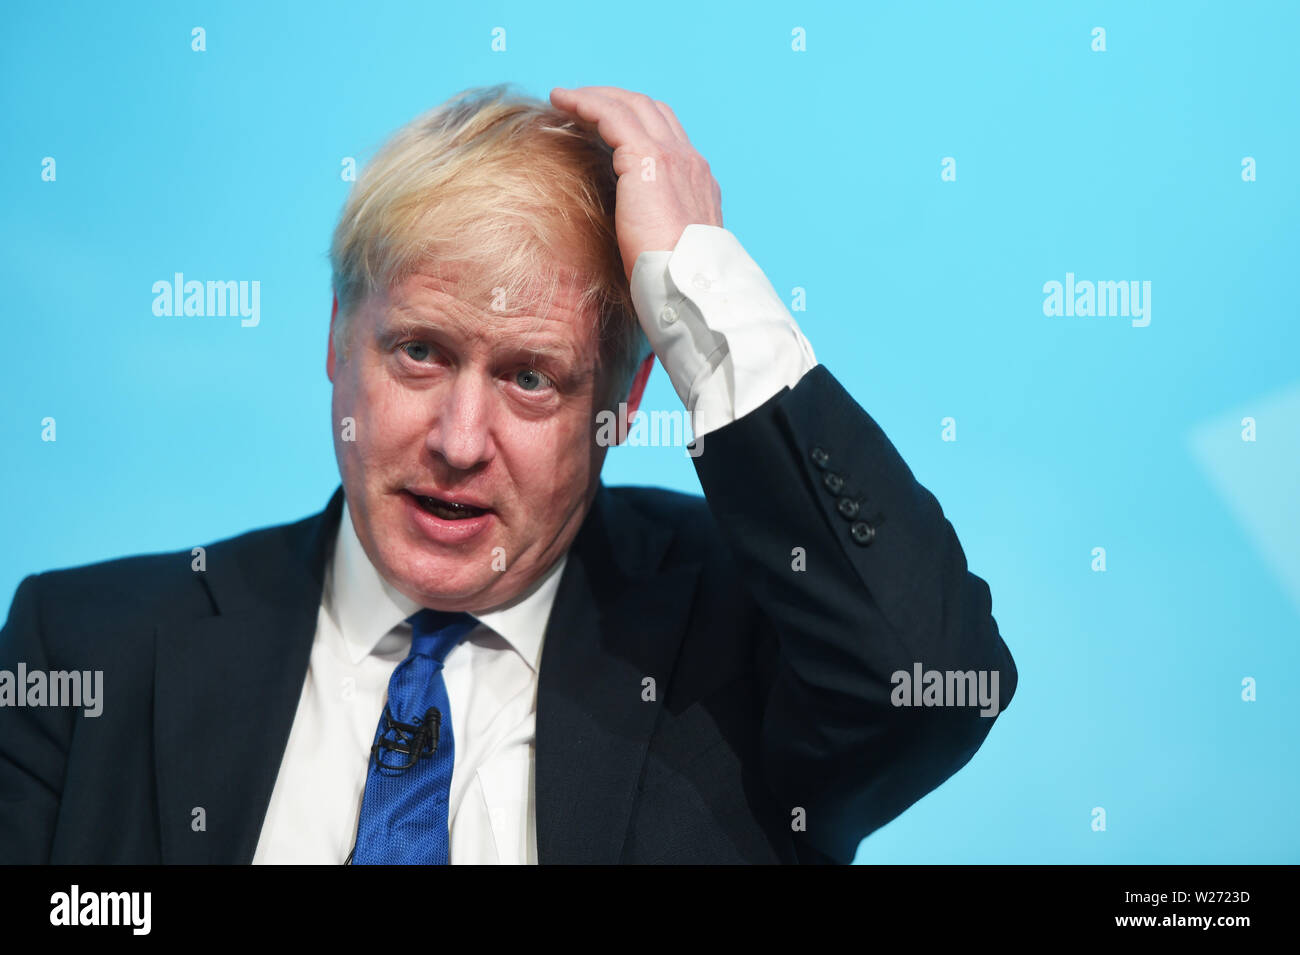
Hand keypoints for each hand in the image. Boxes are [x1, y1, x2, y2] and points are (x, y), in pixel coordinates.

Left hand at [549, 86, 722, 282]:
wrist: (688, 285)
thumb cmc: (674, 280)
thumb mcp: (668, 247)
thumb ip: (654, 228)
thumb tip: (630, 233)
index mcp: (697, 183)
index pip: (667, 135)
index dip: (635, 122)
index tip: (604, 126)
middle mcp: (689, 161)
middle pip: (651, 110)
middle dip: (615, 100)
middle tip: (581, 103)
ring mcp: (673, 156)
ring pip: (631, 104)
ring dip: (596, 96)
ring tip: (565, 98)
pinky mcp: (647, 158)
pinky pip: (611, 114)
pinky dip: (586, 103)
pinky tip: (562, 101)